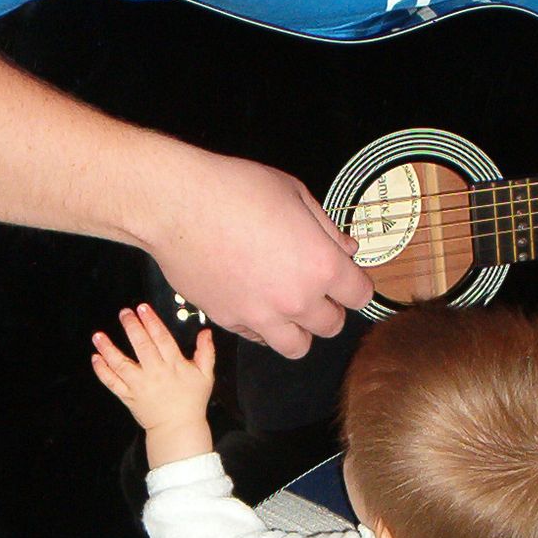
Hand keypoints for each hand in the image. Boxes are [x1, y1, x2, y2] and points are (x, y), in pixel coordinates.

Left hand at [92, 303, 215, 467]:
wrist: (178, 429)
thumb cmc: (192, 401)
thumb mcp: (206, 376)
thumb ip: (206, 352)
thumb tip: (206, 332)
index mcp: (174, 365)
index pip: (162, 338)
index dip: (151, 322)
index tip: (143, 308)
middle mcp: (155, 373)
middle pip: (141, 346)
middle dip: (131, 327)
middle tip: (124, 313)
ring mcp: (139, 385)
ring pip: (121, 364)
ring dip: (108, 349)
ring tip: (98, 335)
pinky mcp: (128, 396)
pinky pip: (113, 383)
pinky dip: (102, 371)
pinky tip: (95, 358)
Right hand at [144, 148, 373, 358]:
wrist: (177, 206)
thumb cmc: (234, 190)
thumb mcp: (294, 194)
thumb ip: (326, 227)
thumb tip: (345, 248)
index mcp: (320, 265)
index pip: (361, 295)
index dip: (356, 285)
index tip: (348, 278)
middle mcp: (295, 299)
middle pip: (332, 325)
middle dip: (331, 308)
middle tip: (318, 290)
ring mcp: (261, 316)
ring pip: (297, 347)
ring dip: (300, 330)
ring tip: (290, 308)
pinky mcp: (229, 320)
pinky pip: (258, 339)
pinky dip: (263, 328)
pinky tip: (257, 303)